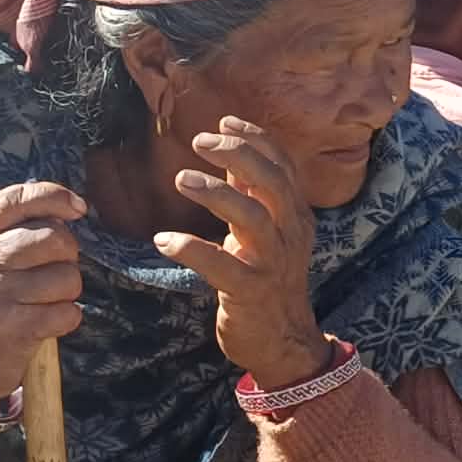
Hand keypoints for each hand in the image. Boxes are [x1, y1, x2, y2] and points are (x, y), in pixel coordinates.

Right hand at [0, 181, 87, 412]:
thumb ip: (16, 229)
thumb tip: (67, 211)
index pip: (15, 199)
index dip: (54, 197)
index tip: (78, 209)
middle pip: (54, 238)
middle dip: (67, 255)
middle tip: (53, 271)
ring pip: (67, 276)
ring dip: (68, 291)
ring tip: (44, 300)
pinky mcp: (10, 329)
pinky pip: (68, 312)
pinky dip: (67, 318)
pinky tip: (46, 321)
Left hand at [154, 117, 329, 389]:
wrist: (284, 341)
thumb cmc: (270, 281)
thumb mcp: (270, 234)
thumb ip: (255, 196)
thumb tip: (234, 156)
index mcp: (297, 216)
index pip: (283, 165)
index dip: (256, 139)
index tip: (224, 121)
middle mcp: (291, 234)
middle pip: (273, 182)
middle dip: (238, 155)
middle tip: (201, 141)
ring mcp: (273, 263)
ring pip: (252, 217)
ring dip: (216, 193)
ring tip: (181, 178)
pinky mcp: (250, 292)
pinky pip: (222, 265)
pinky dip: (192, 248)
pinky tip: (164, 240)